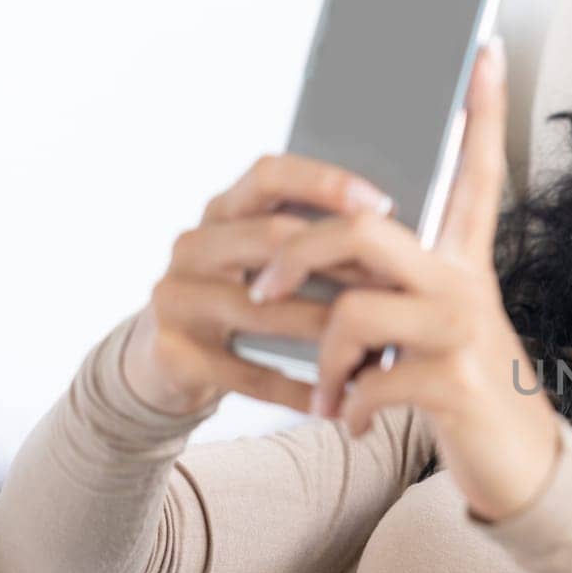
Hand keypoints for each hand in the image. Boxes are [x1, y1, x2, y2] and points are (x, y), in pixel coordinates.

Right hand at [124, 153, 398, 415]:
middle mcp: (193, 246)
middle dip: (339, 262)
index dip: (326, 183)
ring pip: (263, 310)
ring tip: (377, 347)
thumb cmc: (245, 298)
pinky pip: (249, 372)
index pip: (270, 173)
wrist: (167, 360)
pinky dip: (298, 388)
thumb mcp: (265, 258)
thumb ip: (315, 238)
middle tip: (393, 285)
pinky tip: (337, 399)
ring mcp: (177, 299)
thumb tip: (404, 233)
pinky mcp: (174, 353)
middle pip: (269, 237)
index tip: (383, 206)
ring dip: (325, 331)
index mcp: (223, 210)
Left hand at [244, 37, 562, 523]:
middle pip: (364, 227)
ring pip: (352, 311)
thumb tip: (321, 248)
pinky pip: (367, 380)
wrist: (518, 462)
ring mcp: (463, 330)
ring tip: (325, 392)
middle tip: (263, 288)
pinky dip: (345, 406)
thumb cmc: (461, 383)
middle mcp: (466, 282)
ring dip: (318, 359)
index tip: (481, 51)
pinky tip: (354, 421)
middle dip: (295, 253)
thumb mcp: (432, 323)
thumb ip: (392, 281)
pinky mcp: (454, 382)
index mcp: (463, 259)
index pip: (478, 170)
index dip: (480, 112)